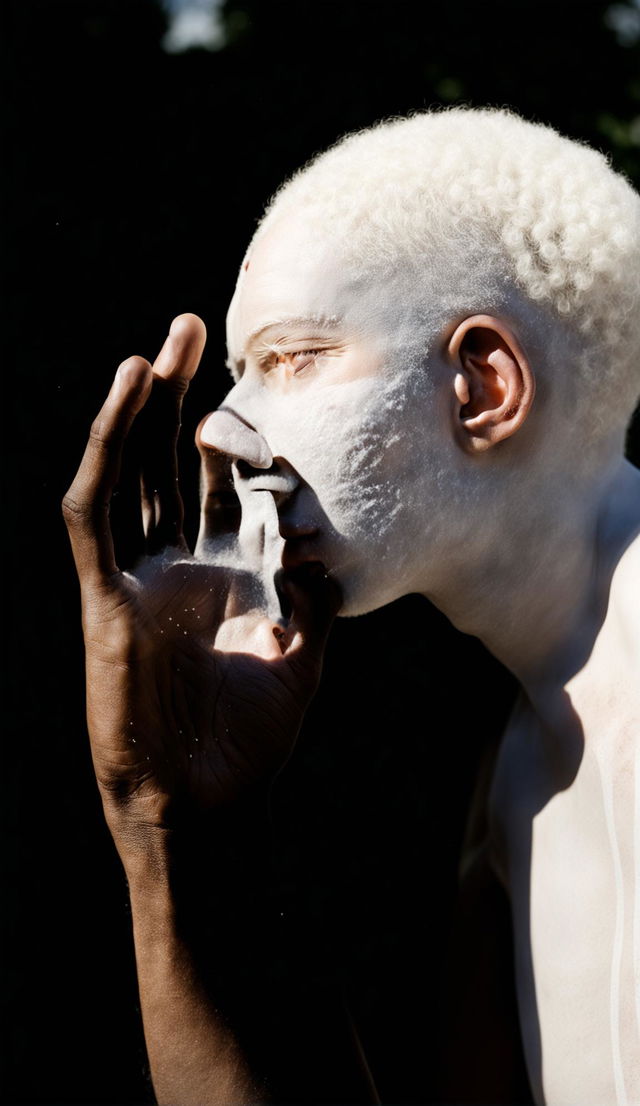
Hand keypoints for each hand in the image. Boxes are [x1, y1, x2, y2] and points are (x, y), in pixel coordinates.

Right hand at [62, 314, 339, 849]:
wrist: (208, 805)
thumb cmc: (254, 741)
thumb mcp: (304, 657)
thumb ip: (317, 599)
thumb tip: (329, 549)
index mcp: (219, 577)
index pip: (216, 486)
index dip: (228, 433)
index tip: (257, 384)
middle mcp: (174, 567)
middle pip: (167, 465)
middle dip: (179, 400)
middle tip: (192, 331)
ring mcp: (137, 578)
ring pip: (128, 473)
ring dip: (139, 409)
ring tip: (159, 346)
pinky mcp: (106, 596)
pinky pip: (96, 511)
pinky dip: (107, 450)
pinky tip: (127, 395)